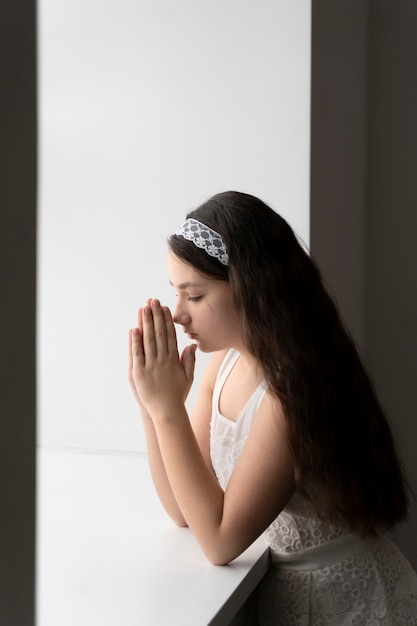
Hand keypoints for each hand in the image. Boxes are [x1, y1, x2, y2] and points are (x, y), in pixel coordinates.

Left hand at [129, 299, 196, 415]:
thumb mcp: (187, 377)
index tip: (164, 308)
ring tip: (143, 308)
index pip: (170, 335)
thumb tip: (191, 345)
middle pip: (158, 333)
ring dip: (145, 323)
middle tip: (152, 301)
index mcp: (173, 360)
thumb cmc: (177, 395)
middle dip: (155, 316)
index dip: (167, 320)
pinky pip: (137, 354)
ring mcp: (150, 366)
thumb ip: (189, 360)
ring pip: (147, 340)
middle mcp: (162, 360)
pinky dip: (135, 341)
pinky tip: (134, 329)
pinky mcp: (139, 373)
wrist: (166, 411)